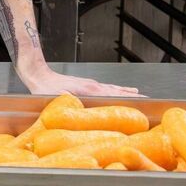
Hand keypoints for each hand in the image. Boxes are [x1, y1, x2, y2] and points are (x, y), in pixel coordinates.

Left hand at [18, 61, 141, 97]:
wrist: (37, 74)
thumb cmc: (44, 89)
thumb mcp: (56, 99)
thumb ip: (67, 104)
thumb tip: (74, 111)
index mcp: (89, 90)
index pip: (114, 94)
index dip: (128, 99)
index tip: (142, 102)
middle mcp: (93, 85)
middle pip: (118, 91)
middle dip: (133, 97)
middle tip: (148, 101)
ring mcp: (90, 83)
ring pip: (114, 88)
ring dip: (127, 92)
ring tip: (140, 96)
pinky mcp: (86, 84)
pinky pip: (107, 87)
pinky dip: (117, 89)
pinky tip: (121, 90)